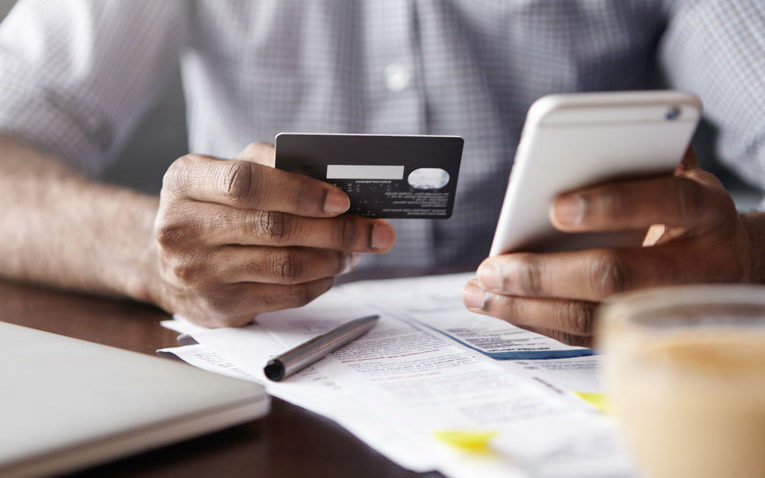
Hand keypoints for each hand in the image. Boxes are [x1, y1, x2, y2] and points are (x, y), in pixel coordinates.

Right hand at [150, 143, 394, 326]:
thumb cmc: (213, 207)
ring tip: (354, 249)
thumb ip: (273, 166)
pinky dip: (320, 281)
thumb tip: (337, 182)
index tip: (342, 200)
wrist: (169, 261)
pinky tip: (332, 269)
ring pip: (286, 266)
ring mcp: (198, 272)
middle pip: (275, 229)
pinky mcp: (220, 306)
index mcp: (185, 180)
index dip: (300, 192)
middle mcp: (182, 227)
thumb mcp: (227, 172)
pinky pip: (286, 295)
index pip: (245, 184)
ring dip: (334, 258)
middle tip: (374, 230)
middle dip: (337, 230)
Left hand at [463, 148, 751, 345]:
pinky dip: (535, 321)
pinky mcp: (639, 333)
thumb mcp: (679, 174)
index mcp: (705, 211)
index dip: (612, 204)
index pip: (665, 201)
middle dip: (545, 274)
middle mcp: (695, 266)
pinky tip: (500, 305)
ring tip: (478, 293)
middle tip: (492, 268)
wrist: (731, 266)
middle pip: (616, 275)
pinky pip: (582, 334)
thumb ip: (640, 153)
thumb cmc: (686, 212)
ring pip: (592, 317)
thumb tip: (575, 137)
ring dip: (526, 308)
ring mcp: (666, 309)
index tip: (555, 206)